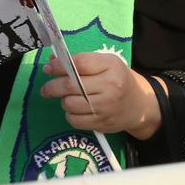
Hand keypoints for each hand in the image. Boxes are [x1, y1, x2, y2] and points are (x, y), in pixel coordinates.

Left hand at [39, 53, 161, 139]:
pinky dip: (70, 115)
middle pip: (70, 86)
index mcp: (111, 66)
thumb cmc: (117, 80)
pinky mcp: (102, 123)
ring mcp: (106, 107)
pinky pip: (74, 120)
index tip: (48, 68)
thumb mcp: (105, 64)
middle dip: (52, 87)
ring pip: (70, 104)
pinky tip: (76, 110)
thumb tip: (52, 60)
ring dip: (64, 101)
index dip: (59, 66)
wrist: (138, 105)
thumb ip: (81, 61)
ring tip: (69, 98)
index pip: (79, 63)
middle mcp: (110, 86)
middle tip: (46, 89)